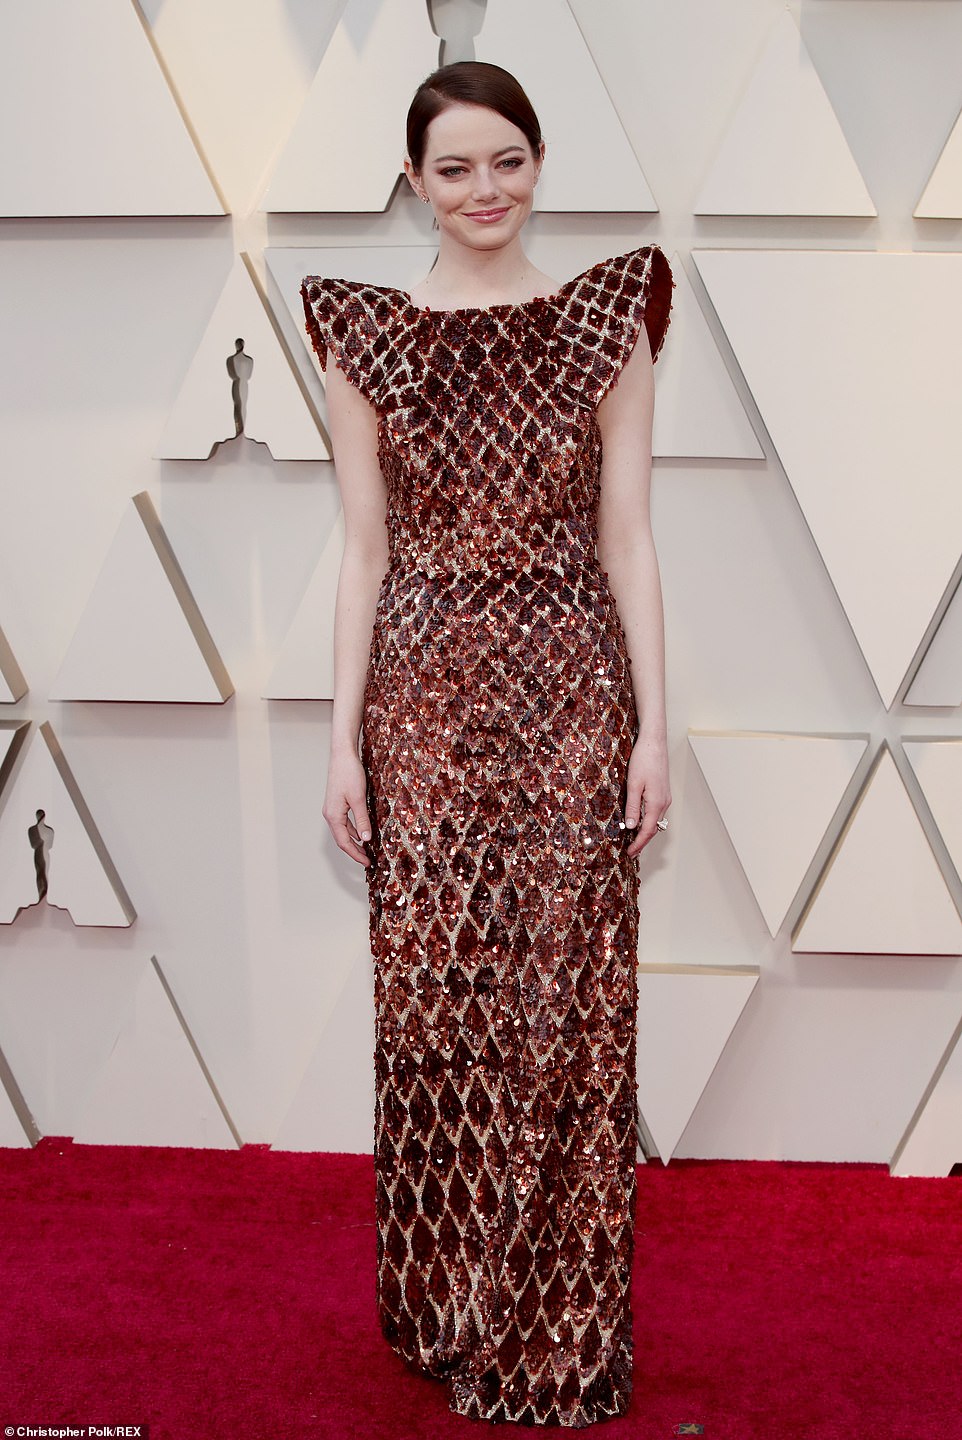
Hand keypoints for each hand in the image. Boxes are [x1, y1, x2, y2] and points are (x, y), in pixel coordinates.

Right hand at [323, 745, 372, 866]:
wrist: (342, 755)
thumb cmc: (349, 774)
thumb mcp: (358, 799)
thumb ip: (362, 820)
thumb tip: (366, 840)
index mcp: (333, 816)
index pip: (344, 842)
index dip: (356, 854)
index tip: (367, 863)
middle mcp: (330, 814)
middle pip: (342, 839)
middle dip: (354, 851)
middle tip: (368, 860)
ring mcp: (332, 809)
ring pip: (343, 831)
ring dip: (354, 841)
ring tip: (366, 850)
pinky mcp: (337, 803)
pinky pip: (344, 822)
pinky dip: (353, 830)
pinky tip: (361, 833)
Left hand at [624, 733, 670, 857]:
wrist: (654, 742)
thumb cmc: (643, 760)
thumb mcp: (633, 785)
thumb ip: (632, 807)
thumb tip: (631, 826)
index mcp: (656, 803)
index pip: (648, 831)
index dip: (639, 844)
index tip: (630, 853)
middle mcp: (664, 803)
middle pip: (654, 828)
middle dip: (642, 841)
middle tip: (631, 851)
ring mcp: (665, 797)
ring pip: (656, 820)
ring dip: (646, 831)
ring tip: (633, 839)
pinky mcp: (663, 792)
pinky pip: (656, 812)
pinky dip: (648, 820)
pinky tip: (639, 820)